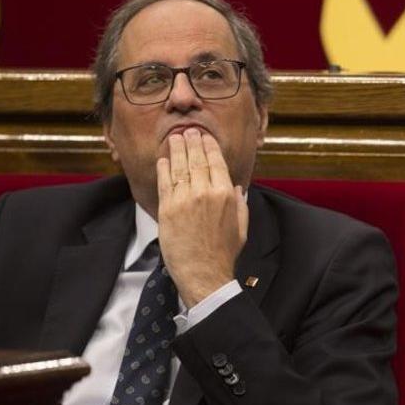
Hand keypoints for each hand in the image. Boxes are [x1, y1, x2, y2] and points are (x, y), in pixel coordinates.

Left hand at [155, 128, 248, 306]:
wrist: (204, 273)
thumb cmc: (224, 254)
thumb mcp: (241, 228)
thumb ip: (240, 204)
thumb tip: (238, 188)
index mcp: (226, 194)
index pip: (216, 162)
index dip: (209, 146)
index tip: (204, 136)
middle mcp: (206, 192)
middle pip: (197, 160)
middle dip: (192, 142)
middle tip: (187, 131)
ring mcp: (185, 200)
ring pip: (180, 167)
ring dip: (177, 150)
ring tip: (175, 138)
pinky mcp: (168, 209)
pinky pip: (165, 182)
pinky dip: (164, 168)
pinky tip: (164, 159)